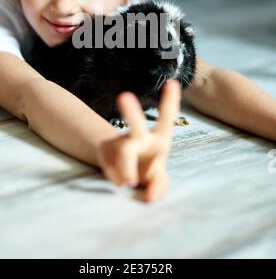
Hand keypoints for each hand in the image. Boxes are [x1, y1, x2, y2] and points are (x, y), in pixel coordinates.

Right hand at [96, 79, 180, 202]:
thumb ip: (159, 186)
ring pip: (124, 152)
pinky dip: (117, 179)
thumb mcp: (160, 178)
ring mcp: (121, 141)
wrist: (126, 171)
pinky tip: (120, 181)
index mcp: (161, 137)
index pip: (167, 118)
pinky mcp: (105, 150)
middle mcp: (141, 136)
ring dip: (127, 171)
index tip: (172, 82)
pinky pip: (111, 168)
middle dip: (131, 111)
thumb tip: (147, 195)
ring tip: (128, 183)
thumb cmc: (149, 169)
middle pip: (136, 124)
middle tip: (123, 96)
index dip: (170, 101)